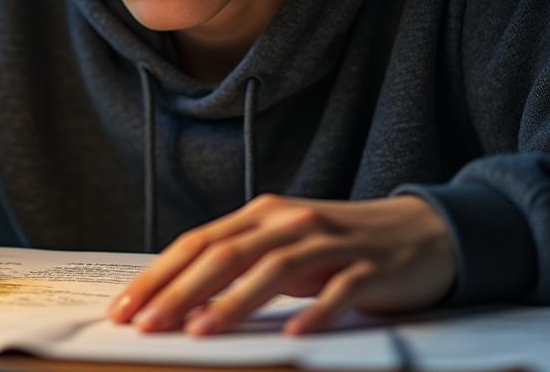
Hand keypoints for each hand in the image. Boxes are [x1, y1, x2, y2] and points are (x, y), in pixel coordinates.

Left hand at [108, 194, 455, 334]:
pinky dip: (316, 311)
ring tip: (202, 331)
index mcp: (264, 216)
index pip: (199, 243)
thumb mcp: (284, 248)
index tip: (126, 307)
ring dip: (233, 301)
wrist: (424, 232)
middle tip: (147, 324)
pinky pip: (339, 291)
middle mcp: (291, 222)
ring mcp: (332, 243)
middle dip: (180, 290)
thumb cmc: (343, 246)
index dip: (159, 275)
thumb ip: (240, 264)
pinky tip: (294, 332)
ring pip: (274, 269)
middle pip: (225, 254)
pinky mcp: (371, 268)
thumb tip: (179, 299)